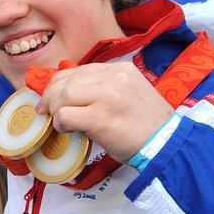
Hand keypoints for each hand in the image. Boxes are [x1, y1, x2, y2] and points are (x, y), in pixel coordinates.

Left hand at [35, 62, 173, 162]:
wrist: (167, 144)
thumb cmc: (146, 125)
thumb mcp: (129, 93)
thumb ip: (104, 88)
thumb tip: (70, 94)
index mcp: (120, 70)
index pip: (77, 70)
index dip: (58, 84)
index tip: (52, 99)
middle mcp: (113, 78)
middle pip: (66, 80)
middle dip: (50, 97)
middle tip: (46, 112)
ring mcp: (107, 97)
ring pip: (62, 95)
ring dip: (54, 110)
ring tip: (60, 123)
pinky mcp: (101, 118)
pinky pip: (65, 115)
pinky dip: (60, 123)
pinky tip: (68, 130)